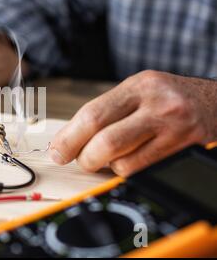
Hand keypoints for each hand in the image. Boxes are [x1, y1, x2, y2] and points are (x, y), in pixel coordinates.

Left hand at [49, 70, 216, 176]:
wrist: (216, 103)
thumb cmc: (169, 99)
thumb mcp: (138, 91)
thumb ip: (104, 112)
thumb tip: (66, 140)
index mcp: (140, 86)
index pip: (93, 115)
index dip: (69, 138)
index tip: (57, 152)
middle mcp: (160, 106)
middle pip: (106, 142)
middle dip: (84, 158)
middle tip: (81, 160)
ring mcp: (176, 131)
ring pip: (123, 164)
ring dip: (108, 166)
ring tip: (113, 155)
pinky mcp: (185, 152)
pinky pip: (143, 173)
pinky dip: (128, 171)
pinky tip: (133, 158)